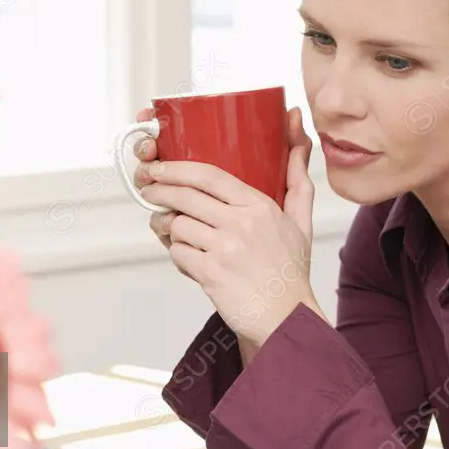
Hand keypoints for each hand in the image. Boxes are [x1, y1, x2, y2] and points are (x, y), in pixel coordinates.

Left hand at [138, 107, 327, 349]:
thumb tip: (297, 130)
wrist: (286, 318)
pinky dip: (176, 253)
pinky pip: (177, 253)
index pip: (210, 175)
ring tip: (166, 227)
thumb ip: (297, 176)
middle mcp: (242, 225)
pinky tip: (185, 255)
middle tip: (148, 189)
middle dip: (159, 190)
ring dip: (166, 226)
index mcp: (260, 207)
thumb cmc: (289, 270)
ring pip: (177, 225)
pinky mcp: (210, 274)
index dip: (178, 168)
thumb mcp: (300, 219)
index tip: (161, 167)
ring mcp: (225, 250)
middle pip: (186, 196)